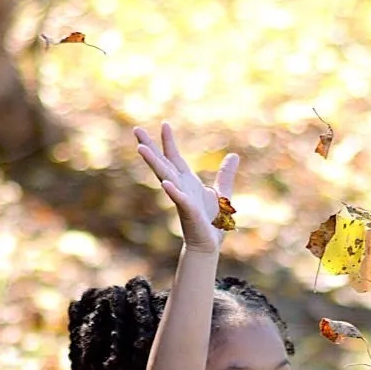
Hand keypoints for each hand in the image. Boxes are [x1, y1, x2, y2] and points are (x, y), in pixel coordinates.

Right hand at [134, 122, 239, 253]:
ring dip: (154, 163)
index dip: (169, 142)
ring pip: (165, 177)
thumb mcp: (223, 193)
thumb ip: (225, 174)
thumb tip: (234, 155)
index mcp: (187, 182)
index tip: (164, 124)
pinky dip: (173, 191)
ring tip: (141, 149)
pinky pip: (180, 200)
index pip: (174, 157)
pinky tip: (166, 183)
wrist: (210, 245)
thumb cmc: (213, 222)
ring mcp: (182, 199)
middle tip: (136, 130)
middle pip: (162, 163)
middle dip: (149, 147)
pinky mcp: (189, 212)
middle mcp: (181, 187)